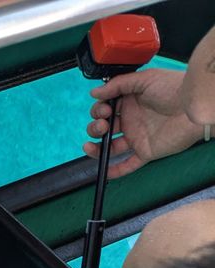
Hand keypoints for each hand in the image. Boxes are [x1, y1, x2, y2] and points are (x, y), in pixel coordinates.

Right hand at [85, 69, 205, 178]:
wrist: (193, 105)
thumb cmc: (174, 88)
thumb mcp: (144, 79)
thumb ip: (118, 84)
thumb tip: (95, 92)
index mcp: (130, 102)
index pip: (105, 109)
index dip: (98, 110)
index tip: (103, 109)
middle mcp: (132, 120)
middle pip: (103, 128)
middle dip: (95, 127)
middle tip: (102, 124)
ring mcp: (137, 136)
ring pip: (110, 147)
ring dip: (96, 148)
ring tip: (91, 145)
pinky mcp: (145, 151)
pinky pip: (128, 164)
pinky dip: (116, 170)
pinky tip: (103, 170)